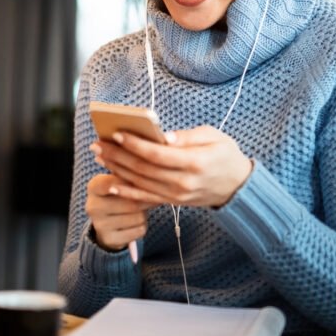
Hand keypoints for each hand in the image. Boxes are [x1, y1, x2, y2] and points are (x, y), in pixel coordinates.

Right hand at [85, 172, 148, 251]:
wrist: (106, 223)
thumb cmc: (118, 196)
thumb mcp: (120, 182)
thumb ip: (132, 179)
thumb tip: (151, 187)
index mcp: (93, 187)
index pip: (113, 183)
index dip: (132, 184)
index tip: (144, 183)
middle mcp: (93, 206)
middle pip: (132, 203)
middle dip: (145, 201)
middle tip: (149, 198)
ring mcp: (100, 225)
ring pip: (138, 217)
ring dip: (144, 214)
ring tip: (136, 211)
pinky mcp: (110, 239)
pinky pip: (139, 230)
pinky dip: (142, 226)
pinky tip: (133, 224)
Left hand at [90, 126, 252, 207]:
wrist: (237, 186)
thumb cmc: (225, 155)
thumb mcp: (214, 136)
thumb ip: (188, 137)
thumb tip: (164, 136)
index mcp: (195, 162)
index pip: (158, 154)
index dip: (135, 144)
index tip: (117, 134)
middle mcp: (183, 182)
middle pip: (144, 169)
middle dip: (118, 155)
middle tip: (98, 144)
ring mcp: (177, 195)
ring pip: (141, 183)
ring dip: (117, 169)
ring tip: (100, 156)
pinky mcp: (173, 202)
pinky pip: (146, 198)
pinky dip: (127, 191)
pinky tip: (112, 182)